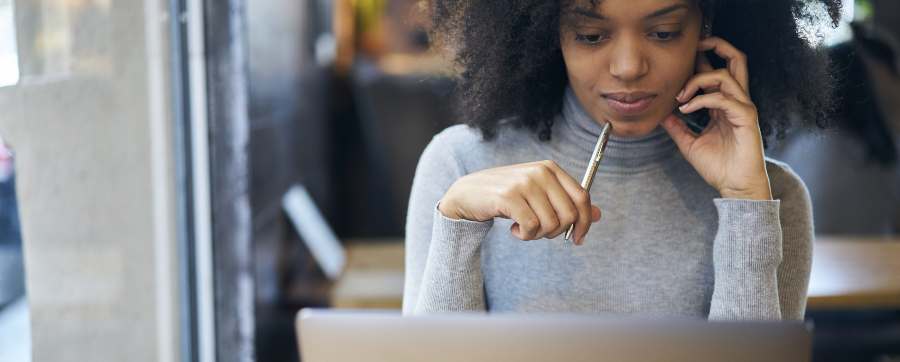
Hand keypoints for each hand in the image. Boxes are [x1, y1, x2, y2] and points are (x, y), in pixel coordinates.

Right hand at [439, 160, 601, 244]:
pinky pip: (531, 227)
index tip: (578, 239)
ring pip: (550, 224)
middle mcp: (540, 172)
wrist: (468, 193)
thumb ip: (566, 202)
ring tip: (524, 229)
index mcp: (551, 168)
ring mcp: (524, 183)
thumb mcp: (539, 195)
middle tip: (540, 232)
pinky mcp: (509, 197)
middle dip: (557, 232)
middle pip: (569, 214)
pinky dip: (525, 236)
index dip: (585, 222)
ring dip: (538, 235)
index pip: (582, 197)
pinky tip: (515, 230)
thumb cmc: (507, 196)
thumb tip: (599, 215)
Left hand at [661, 37, 772, 200]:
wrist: (735, 187)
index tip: (675, 69)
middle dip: (716, 46)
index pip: (715, 71)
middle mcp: (736, 101)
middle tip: (692, 47)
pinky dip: (701, 100)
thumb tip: (659, 115)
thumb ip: (676, 127)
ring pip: (725, 75)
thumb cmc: (718, 166)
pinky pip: (723, 99)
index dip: (698, 62)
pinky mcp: (746, 118)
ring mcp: (743, 108)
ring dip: (697, 80)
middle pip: (735, 59)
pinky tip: (686, 109)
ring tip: (680, 97)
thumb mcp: (689, 143)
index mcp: (724, 104)